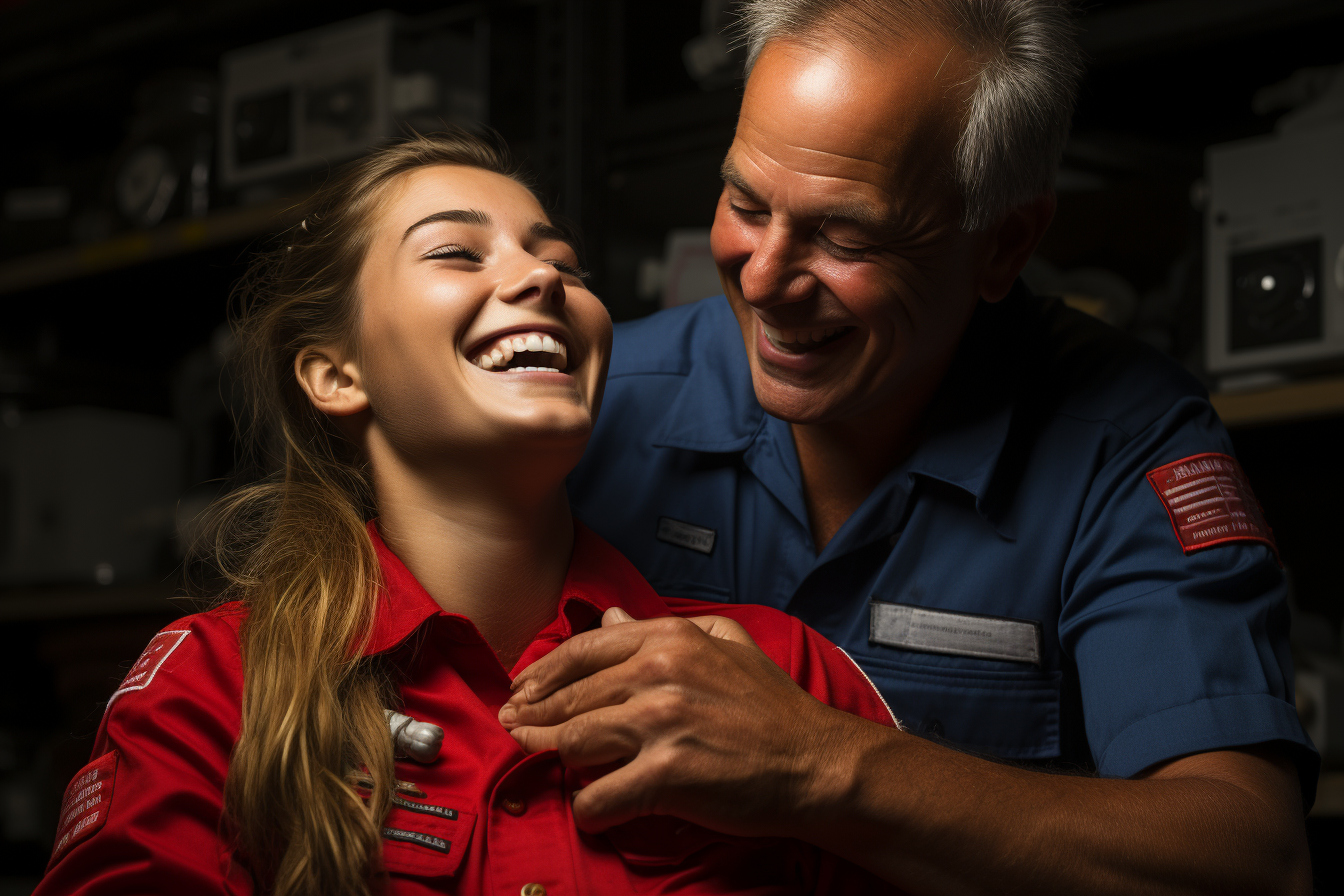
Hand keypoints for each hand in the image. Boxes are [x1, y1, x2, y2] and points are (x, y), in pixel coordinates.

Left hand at [498, 607, 867, 835]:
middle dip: (532, 718)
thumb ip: (664, 628)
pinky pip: (598, 797)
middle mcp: (659, 673)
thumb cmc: (774, 708)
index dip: (542, 673)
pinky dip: (587, 809)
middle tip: (512, 731)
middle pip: (570, 699)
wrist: (817, 764)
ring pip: (573, 742)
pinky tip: (590, 810)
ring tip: (538, 764)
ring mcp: (660, 724)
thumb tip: (612, 616)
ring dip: (549, 757)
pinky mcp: (665, 776)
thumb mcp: (727, 643)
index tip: (522, 691)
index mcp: (670, 638)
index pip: (582, 650)